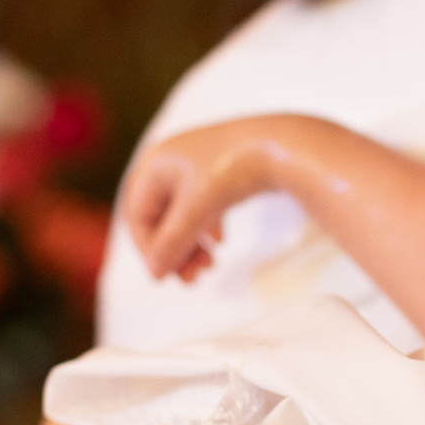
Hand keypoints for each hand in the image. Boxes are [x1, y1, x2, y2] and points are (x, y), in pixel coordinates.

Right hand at [121, 117, 301, 282]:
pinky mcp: (221, 167)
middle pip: (160, 215)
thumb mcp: (197, 211)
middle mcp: (171, 159)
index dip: (149, 250)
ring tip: (210, 266)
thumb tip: (154, 273)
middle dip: (174, 249)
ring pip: (183, 212)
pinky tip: (221, 242)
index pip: (138, 216)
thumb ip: (172, 243)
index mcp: (155, 163)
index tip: (166, 278)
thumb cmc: (234, 172)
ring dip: (192, 242)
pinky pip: (203, 202)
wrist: (286, 145)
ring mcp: (197, 161)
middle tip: (192, 279)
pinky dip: (207, 225)